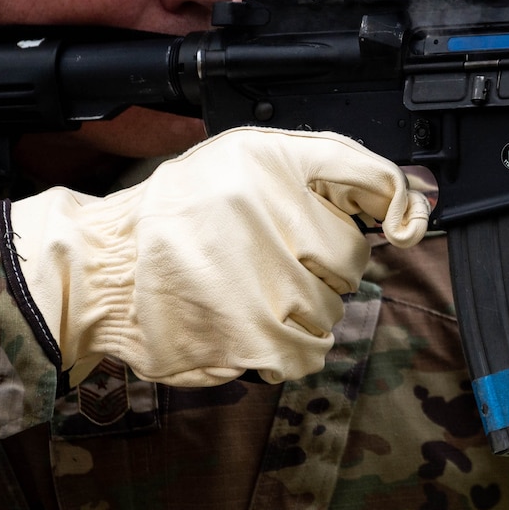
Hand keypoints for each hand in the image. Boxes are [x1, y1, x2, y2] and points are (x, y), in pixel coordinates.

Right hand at [6, 127, 428, 385]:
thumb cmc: (179, 216)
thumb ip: (323, 171)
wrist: (103, 270)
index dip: (400, 202)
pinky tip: (253, 326)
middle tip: (269, 258)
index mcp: (268, 159)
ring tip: (248, 290)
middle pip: (353, 255)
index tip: (405, 225)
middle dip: (323, 264)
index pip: (370, 175)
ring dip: (303, 307)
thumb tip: (405, 207)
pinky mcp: (251, 333)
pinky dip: (290, 346)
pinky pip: (309, 349)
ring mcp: (261, 275)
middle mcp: (267, 209)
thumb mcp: (244, 162)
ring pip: (332, 305)